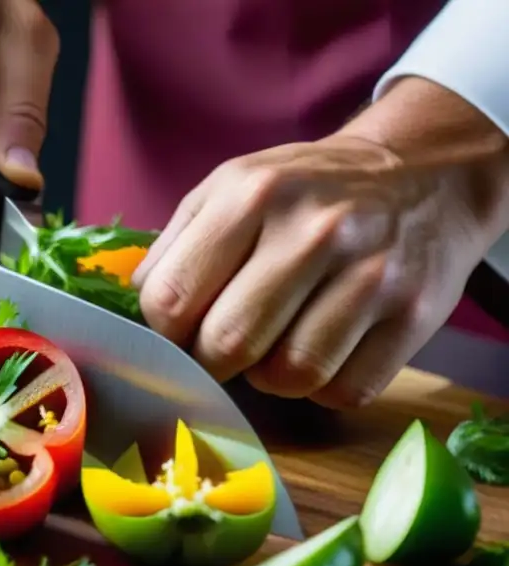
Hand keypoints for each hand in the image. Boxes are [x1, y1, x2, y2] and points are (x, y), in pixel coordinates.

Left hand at [132, 77, 508, 408]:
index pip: (170, 300)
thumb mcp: (230, 188)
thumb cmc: (305, 192)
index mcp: (251, 194)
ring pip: (288, 377)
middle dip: (212, 361)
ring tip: (279, 342)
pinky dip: (325, 385)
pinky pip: (345, 390)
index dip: (165, 332)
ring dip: (271, 376)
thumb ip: (174, 248)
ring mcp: (371, 273)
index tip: (181, 329)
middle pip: (226, 345)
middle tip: (224, 346)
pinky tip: (326, 348)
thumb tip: (141, 317)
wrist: (423, 174)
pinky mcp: (415, 315)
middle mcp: (314, 230)